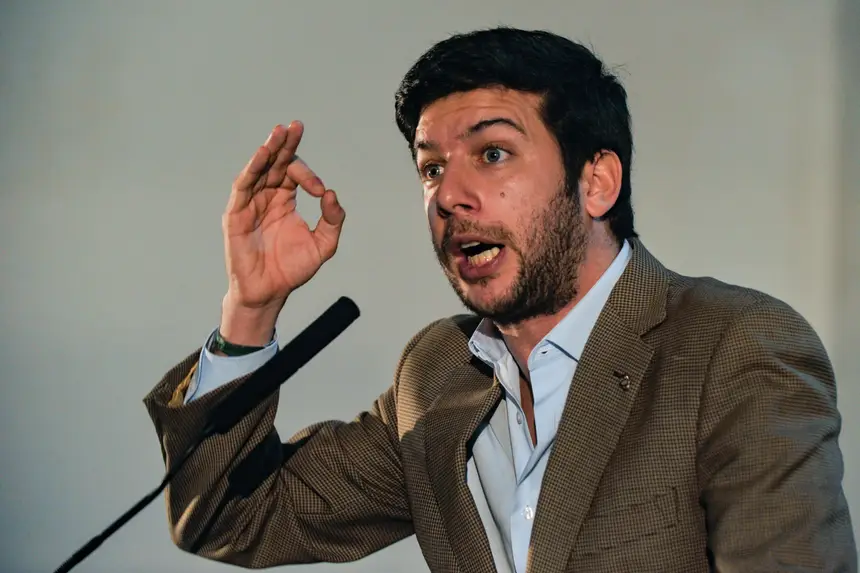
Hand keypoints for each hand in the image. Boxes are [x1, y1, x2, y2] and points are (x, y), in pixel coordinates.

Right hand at [220, 121, 344, 344]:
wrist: (269, 292)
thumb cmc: (292, 269)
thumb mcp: (323, 245)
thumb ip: (333, 220)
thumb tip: (331, 194)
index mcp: (285, 200)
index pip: (295, 174)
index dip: (308, 175)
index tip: (319, 191)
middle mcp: (266, 196)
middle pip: (276, 162)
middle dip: (286, 144)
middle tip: (296, 125)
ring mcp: (250, 203)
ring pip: (259, 168)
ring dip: (269, 149)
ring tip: (280, 131)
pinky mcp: (237, 213)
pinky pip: (243, 185)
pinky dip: (253, 168)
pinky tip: (264, 153)